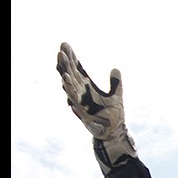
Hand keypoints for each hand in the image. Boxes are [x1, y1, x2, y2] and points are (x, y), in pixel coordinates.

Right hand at [56, 42, 135, 164]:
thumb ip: (115, 83)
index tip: (66, 44)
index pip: (77, 68)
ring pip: (68, 83)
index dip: (72, 57)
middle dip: (66, 60)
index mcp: (87, 86)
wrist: (114, 133)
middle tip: (61, 48)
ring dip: (64, 70)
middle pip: (70, 72)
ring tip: (60, 58)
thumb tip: (115, 69)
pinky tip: (65, 77)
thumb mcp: (117, 95)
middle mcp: (81, 92)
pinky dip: (68, 87)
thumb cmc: (114, 116)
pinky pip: (72, 96)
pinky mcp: (80, 110)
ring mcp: (79, 100)